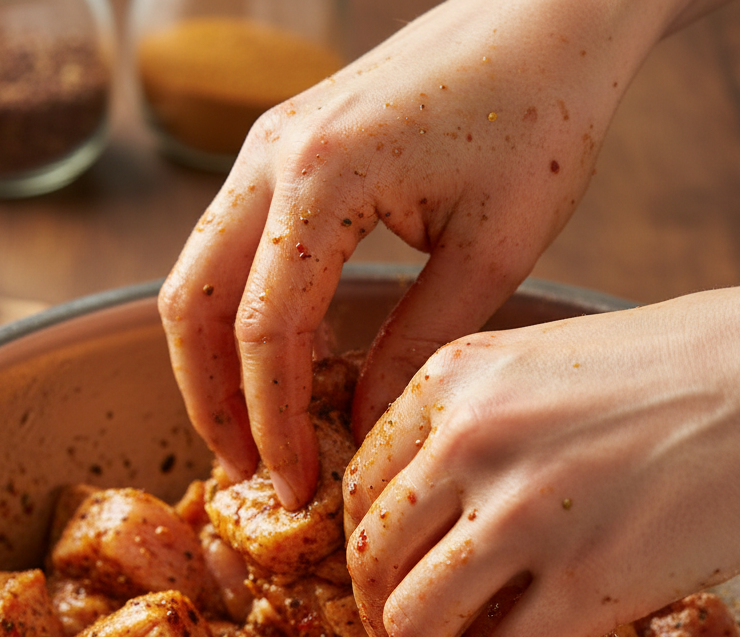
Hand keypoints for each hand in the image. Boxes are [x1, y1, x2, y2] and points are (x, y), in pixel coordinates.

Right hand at [159, 0, 682, 507]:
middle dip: (210, 401)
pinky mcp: (283, 149)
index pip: (265, 332)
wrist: (547, 15)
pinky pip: (228, 247)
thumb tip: (357, 424)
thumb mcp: (491, 251)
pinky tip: (272, 362)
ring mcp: (266, 146)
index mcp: (323, 179)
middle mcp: (270, 156)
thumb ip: (415, 344)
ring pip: (196, 275)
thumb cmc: (540, 117)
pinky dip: (234, 315)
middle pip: (192, 305)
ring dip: (211, 362)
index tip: (295, 487)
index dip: (272, 424)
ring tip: (249, 432)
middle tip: (248, 474)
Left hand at [344, 261, 739, 636]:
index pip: (361, 487)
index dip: (365, 552)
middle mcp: (472, 440)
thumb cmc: (691, 363)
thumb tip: (442, 499)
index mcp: (455, 378)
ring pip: (417, 620)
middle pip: (372, 559)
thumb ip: (482, 419)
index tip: (384, 581)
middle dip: (381, 617)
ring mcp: (525, 511)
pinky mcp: (589, 579)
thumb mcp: (550, 361)